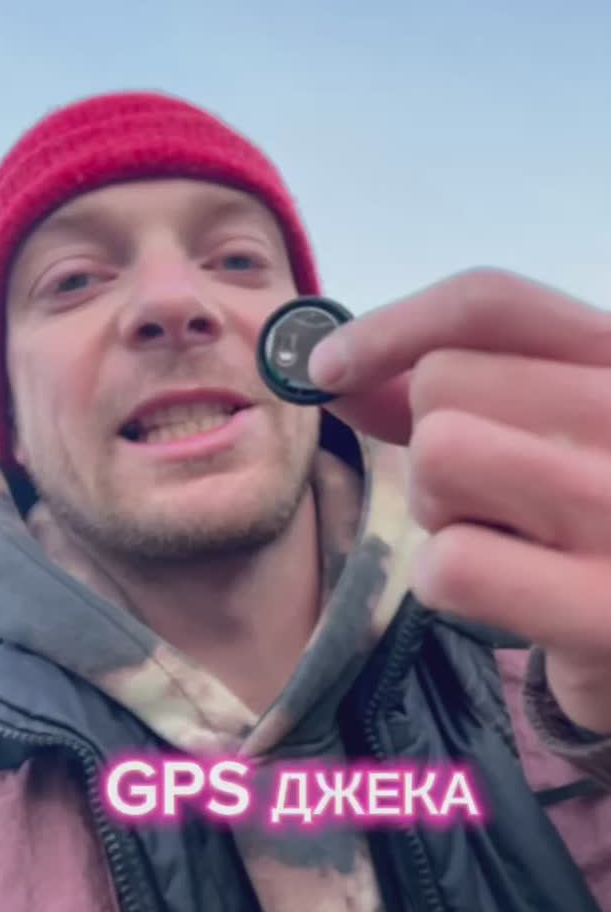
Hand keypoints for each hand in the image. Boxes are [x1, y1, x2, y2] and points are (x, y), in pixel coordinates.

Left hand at [308, 269, 610, 732]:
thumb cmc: (582, 513)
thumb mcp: (539, 430)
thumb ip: (448, 390)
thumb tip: (328, 369)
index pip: (491, 301)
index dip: (388, 328)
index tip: (328, 367)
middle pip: (441, 380)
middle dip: (428, 443)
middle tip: (487, 495)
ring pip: (438, 454)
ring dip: (438, 509)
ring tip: (500, 538)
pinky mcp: (604, 609)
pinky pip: (451, 562)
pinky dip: (446, 581)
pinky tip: (499, 596)